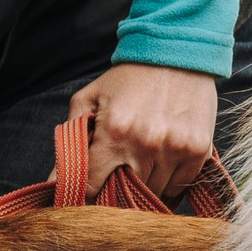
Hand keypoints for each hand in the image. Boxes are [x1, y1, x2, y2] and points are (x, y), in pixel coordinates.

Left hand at [67, 63, 219, 199]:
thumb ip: (70, 137)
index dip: (85, 195)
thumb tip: (53, 179)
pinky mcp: (199, 150)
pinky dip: (169, 186)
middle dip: (115, 195)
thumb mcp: (88, 99)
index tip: (84, 196)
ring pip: (155, 194)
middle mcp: (146, 144)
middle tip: (112, 186)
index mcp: (114, 132)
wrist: (178, 54)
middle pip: (126, 195)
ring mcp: (176, 148)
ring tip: (137, 175)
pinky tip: (160, 172)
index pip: (92, 185)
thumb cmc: (127, 79)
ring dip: (144, 192)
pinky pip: (181, 186)